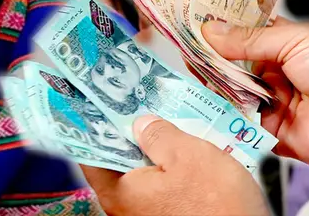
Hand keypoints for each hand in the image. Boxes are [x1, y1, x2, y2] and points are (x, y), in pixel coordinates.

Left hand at [82, 116, 269, 215]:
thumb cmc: (216, 203)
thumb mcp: (188, 155)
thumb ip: (158, 134)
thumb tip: (140, 124)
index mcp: (119, 193)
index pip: (92, 154)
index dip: (96, 126)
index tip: (102, 104)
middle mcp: (126, 209)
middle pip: (117, 163)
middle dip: (129, 135)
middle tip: (138, 106)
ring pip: (141, 175)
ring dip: (152, 152)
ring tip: (165, 124)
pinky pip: (159, 188)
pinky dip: (166, 169)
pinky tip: (183, 153)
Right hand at [201, 19, 308, 187]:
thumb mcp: (298, 40)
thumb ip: (250, 39)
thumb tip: (211, 30)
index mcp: (285, 43)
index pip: (243, 33)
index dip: (220, 28)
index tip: (192, 20)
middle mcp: (276, 72)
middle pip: (232, 63)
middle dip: (210, 55)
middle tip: (184, 44)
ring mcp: (273, 102)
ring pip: (232, 92)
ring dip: (214, 82)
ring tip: (193, 68)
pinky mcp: (272, 133)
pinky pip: (241, 124)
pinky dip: (225, 113)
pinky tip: (208, 99)